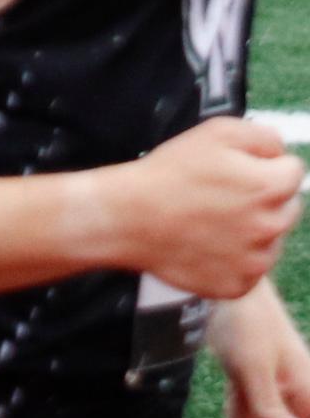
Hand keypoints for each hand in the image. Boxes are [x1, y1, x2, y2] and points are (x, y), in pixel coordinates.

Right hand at [113, 117, 301, 300]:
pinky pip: (249, 270)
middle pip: (285, 207)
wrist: (125, 219)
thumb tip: (280, 151)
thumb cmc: (165, 176)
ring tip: (210, 221)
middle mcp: (271, 227)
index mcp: (270, 188)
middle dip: (261, 200)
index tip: (237, 172)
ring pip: (269, 239)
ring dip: (250, 230)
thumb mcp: (215, 132)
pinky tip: (207, 244)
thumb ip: (263, 136)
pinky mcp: (237, 285)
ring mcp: (255, 260)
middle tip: (221, 197)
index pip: (293, 172)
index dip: (263, 166)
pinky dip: (233, 259)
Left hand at [216, 293, 309, 417]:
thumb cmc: (247, 328)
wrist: (231, 299)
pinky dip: (237, 415)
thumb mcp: (251, 367)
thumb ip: (268, 406)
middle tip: (244, 399)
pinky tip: (234, 391)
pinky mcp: (262, 395)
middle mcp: (300, 402)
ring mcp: (281, 400)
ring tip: (238, 389)